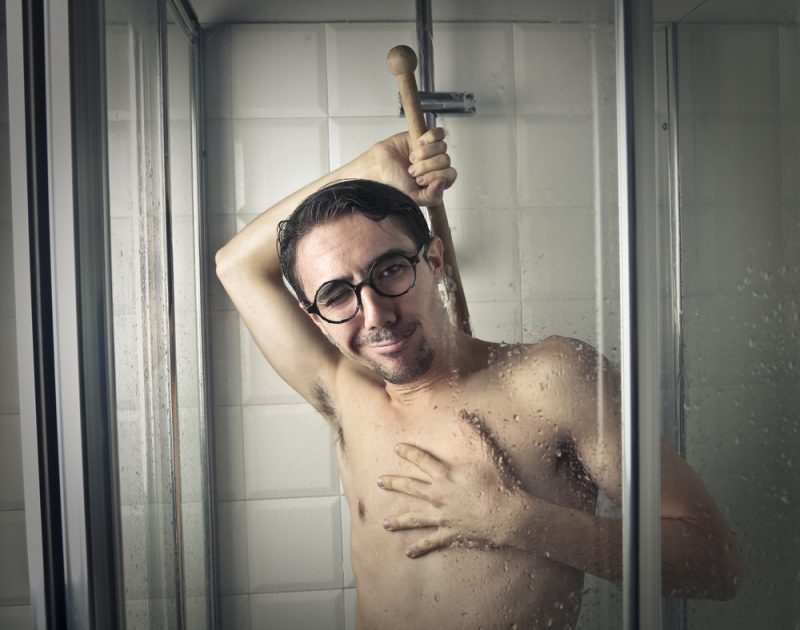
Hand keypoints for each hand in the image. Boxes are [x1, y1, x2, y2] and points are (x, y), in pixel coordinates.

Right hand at [370, 127, 456, 207]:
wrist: (379, 166)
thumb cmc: (394, 183)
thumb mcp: (413, 198)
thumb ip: (432, 197)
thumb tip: (443, 183)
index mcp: (437, 182)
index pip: (450, 175)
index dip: (436, 176)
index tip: (420, 180)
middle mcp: (436, 167)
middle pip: (446, 160)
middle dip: (426, 166)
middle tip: (412, 171)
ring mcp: (432, 152)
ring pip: (442, 147)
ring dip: (424, 153)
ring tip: (411, 159)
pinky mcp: (426, 138)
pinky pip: (439, 133)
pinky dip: (430, 138)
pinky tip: (418, 144)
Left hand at [377, 414, 524, 557]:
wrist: (507, 515)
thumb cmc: (498, 483)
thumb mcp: (486, 453)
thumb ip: (473, 432)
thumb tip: (462, 413)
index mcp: (445, 475)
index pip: (422, 460)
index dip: (408, 452)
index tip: (396, 448)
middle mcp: (439, 495)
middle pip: (411, 488)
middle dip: (394, 483)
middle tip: (379, 482)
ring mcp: (442, 516)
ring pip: (414, 518)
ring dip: (398, 521)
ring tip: (385, 524)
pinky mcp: (450, 533)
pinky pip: (431, 541)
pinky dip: (420, 548)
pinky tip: (408, 552)